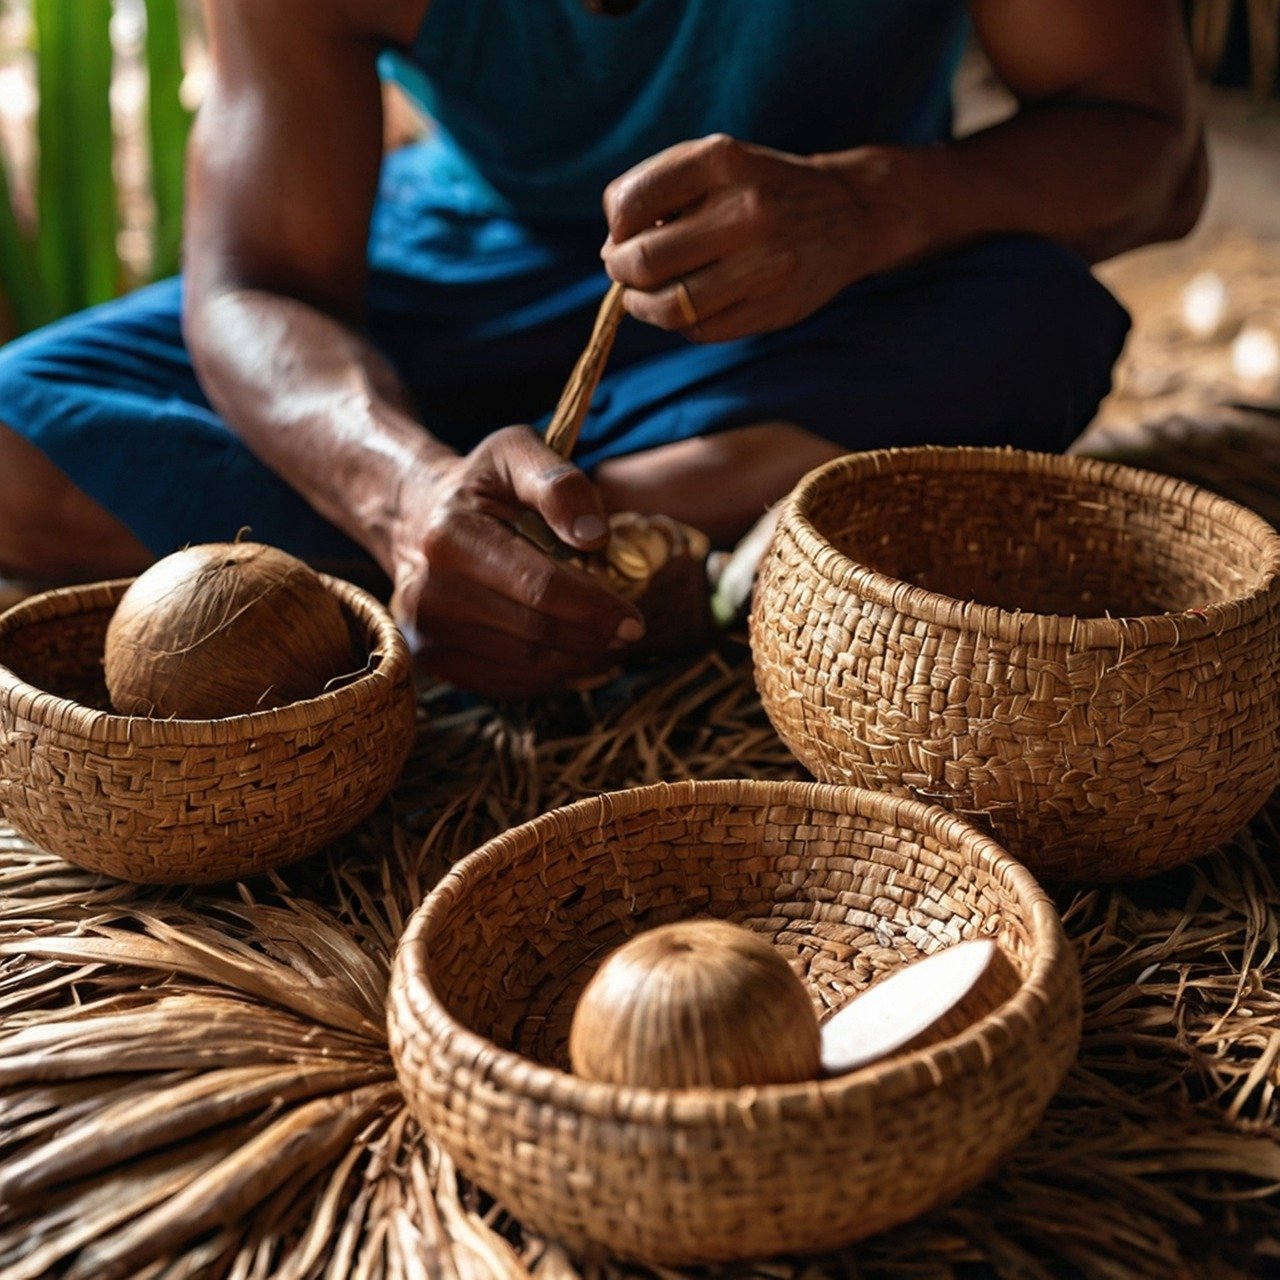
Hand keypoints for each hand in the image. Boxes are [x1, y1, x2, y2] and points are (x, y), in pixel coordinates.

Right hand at [387, 426, 645, 697]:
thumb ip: (560, 484)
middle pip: (534, 633)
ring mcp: (426, 631)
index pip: (539, 587)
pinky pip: (503, 684)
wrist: (414, 517)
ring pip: (523, 666)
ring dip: (578, 665)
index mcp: (451, 537)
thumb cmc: (479, 485)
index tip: (634, 619)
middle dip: (593, 640)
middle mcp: (429, 591)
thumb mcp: (517, 453)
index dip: (594, 608)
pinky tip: (578, 666)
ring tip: (611, 650)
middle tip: (630, 635)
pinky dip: (548, 681)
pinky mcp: (432, 659)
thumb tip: (595, 536)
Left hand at [601, 135, 911, 342]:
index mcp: (722, 160)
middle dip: (621, 270)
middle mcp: (746, 210)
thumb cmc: (762, 188)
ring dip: (641, 305)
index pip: (631, 203)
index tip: (622, 235)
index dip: (615, 228)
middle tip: (624, 270)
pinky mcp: (773, 307)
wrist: (849, 214)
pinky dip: (679, 322)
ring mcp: (764, 264)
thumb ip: (660, 188)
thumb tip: (614, 246)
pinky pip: (699, 330)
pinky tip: (686, 305)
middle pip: (646, 261)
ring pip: (669, 306)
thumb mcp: (717, 162)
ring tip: (642, 296)